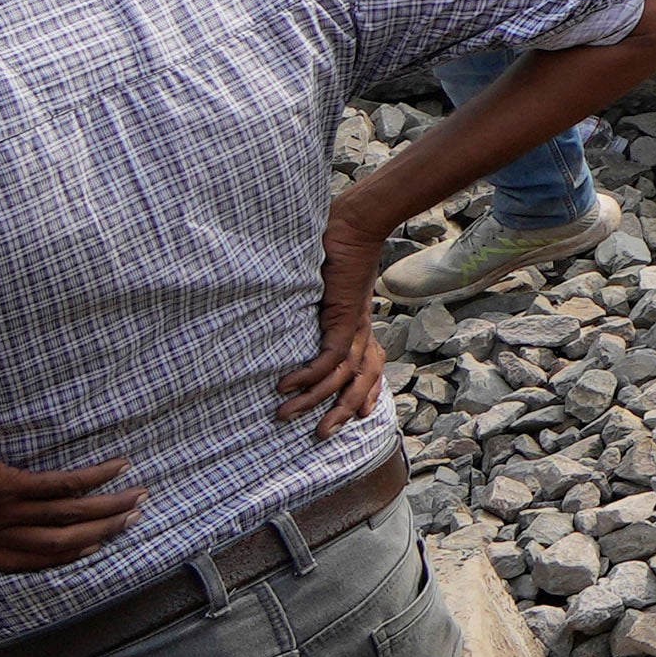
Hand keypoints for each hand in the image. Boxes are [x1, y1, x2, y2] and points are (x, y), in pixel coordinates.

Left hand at [0, 431, 141, 573]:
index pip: (24, 558)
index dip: (62, 556)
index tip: (90, 548)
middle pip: (57, 543)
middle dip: (98, 534)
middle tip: (131, 523)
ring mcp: (1, 512)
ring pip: (66, 518)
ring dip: (107, 510)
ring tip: (138, 500)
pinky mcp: (6, 487)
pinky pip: (58, 487)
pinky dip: (92, 480)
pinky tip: (117, 469)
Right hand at [285, 226, 392, 432]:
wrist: (355, 221)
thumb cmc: (338, 248)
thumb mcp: (325, 285)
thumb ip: (316, 303)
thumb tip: (301, 308)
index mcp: (359, 322)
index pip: (370, 365)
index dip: (366, 392)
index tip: (358, 416)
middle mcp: (360, 328)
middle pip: (361, 380)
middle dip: (341, 411)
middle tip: (320, 435)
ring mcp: (353, 323)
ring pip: (342, 375)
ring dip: (314, 399)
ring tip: (285, 415)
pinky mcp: (342, 315)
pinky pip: (329, 356)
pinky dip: (309, 374)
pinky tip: (287, 385)